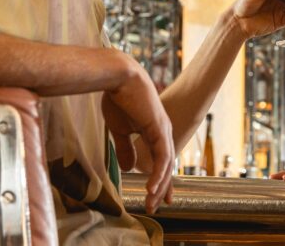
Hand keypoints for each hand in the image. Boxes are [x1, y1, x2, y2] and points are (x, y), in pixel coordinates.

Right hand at [101, 53, 174, 213]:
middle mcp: (163, 131)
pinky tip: (152, 187)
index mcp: (155, 131)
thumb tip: (128, 167)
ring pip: (166, 164)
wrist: (118, 77)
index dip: (160, 178)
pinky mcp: (159, 128)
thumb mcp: (120, 130)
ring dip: (160, 185)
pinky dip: (159, 173)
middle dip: (163, 187)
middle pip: (167, 165)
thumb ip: (125, 148)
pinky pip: (162, 156)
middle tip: (157, 206)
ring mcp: (163, 129)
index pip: (161, 159)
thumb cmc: (117, 98)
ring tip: (152, 202)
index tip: (157, 196)